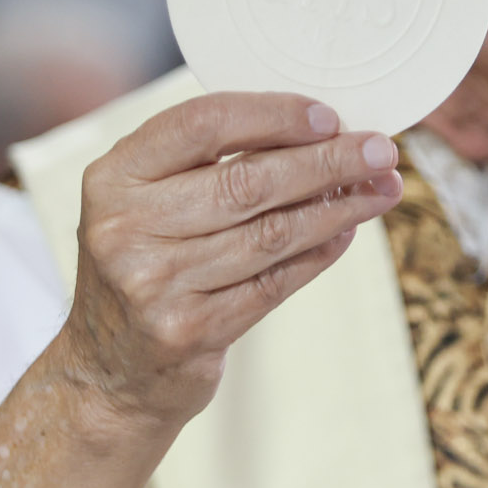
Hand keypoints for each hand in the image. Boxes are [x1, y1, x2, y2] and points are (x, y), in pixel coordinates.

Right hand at [60, 93, 403, 429]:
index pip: (203, 124)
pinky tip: (346, 235)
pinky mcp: (189, 330)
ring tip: (379, 191)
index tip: (329, 117)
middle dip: (326, 162)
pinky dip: (318, 255)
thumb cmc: (142, 267)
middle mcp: (126, 228)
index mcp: (113, 178)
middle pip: (248, 180)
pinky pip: (274, 282)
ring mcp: (156, 284)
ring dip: (337, 210)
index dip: (273, 115)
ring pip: (270, 234)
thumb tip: (315, 130)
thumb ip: (206, 163)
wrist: (107, 372)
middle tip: (379, 150)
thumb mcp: (146, 204)